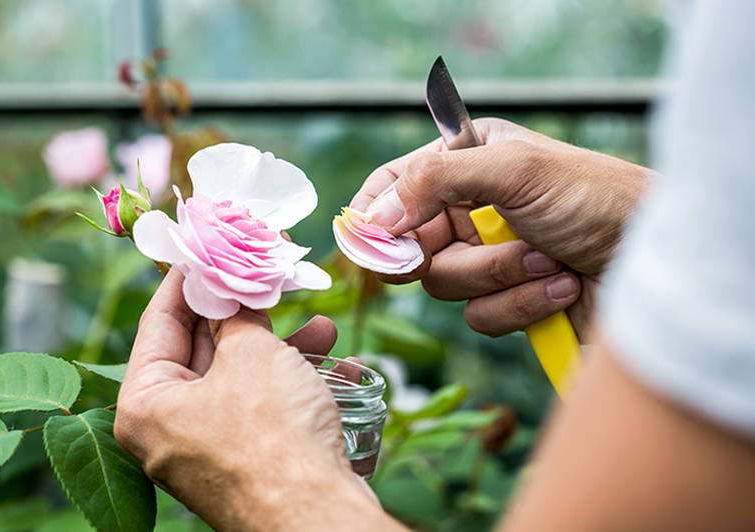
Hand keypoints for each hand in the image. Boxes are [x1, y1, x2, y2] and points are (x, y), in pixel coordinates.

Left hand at [114, 269, 401, 530]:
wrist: (316, 518)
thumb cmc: (272, 436)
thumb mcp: (252, 354)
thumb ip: (238, 313)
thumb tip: (234, 285)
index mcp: (146, 404)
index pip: (161, 321)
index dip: (189, 277)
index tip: (208, 244)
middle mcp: (169, 430)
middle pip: (204, 350)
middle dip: (247, 312)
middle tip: (267, 273)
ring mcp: (208, 450)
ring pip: (242, 379)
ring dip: (284, 348)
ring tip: (322, 324)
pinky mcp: (248, 463)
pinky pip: (265, 408)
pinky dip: (296, 384)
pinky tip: (341, 367)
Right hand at [351, 118, 651, 338]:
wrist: (657, 263)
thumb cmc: (598, 198)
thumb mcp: (514, 171)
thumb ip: (435, 182)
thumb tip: (373, 219)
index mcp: (468, 161)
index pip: (394, 183)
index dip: (373, 215)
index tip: (366, 243)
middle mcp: (471, 207)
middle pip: (410, 245)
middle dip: (449, 254)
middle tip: (450, 253)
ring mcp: (488, 256)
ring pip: (445, 285)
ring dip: (498, 276)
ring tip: (547, 258)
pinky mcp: (507, 299)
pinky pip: (479, 316)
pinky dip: (519, 304)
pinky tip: (560, 284)